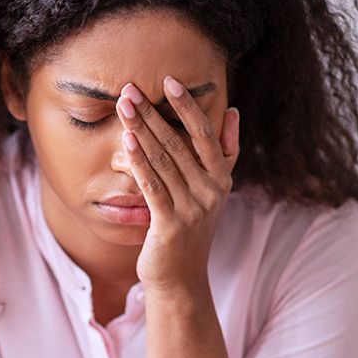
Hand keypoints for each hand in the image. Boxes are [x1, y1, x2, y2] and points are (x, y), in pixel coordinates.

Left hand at [116, 76, 240, 291]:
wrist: (181, 276)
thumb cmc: (191, 228)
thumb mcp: (213, 190)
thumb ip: (225, 151)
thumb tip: (233, 112)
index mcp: (221, 179)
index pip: (206, 134)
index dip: (188, 106)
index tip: (169, 80)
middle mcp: (211, 191)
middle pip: (179, 143)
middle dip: (153, 113)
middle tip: (131, 88)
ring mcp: (192, 209)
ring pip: (163, 161)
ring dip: (141, 130)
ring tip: (124, 106)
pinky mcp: (171, 225)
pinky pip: (153, 186)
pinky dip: (140, 162)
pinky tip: (127, 141)